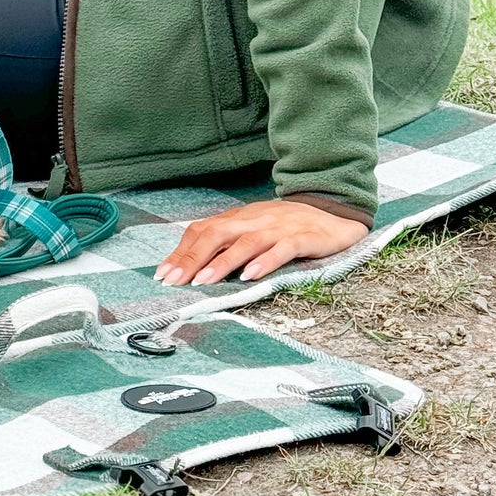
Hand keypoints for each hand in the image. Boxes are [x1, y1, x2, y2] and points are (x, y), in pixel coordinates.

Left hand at [153, 199, 367, 286]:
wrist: (333, 213)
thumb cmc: (287, 226)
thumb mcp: (253, 230)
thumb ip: (228, 243)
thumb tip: (195, 265)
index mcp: (238, 218)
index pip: (202, 231)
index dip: (181, 251)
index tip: (162, 274)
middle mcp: (253, 220)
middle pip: (216, 235)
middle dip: (192, 258)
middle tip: (175, 281)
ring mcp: (277, 228)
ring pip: (245, 243)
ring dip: (221, 262)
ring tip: (203, 281)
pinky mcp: (302, 238)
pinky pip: (281, 249)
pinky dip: (264, 262)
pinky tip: (250, 277)